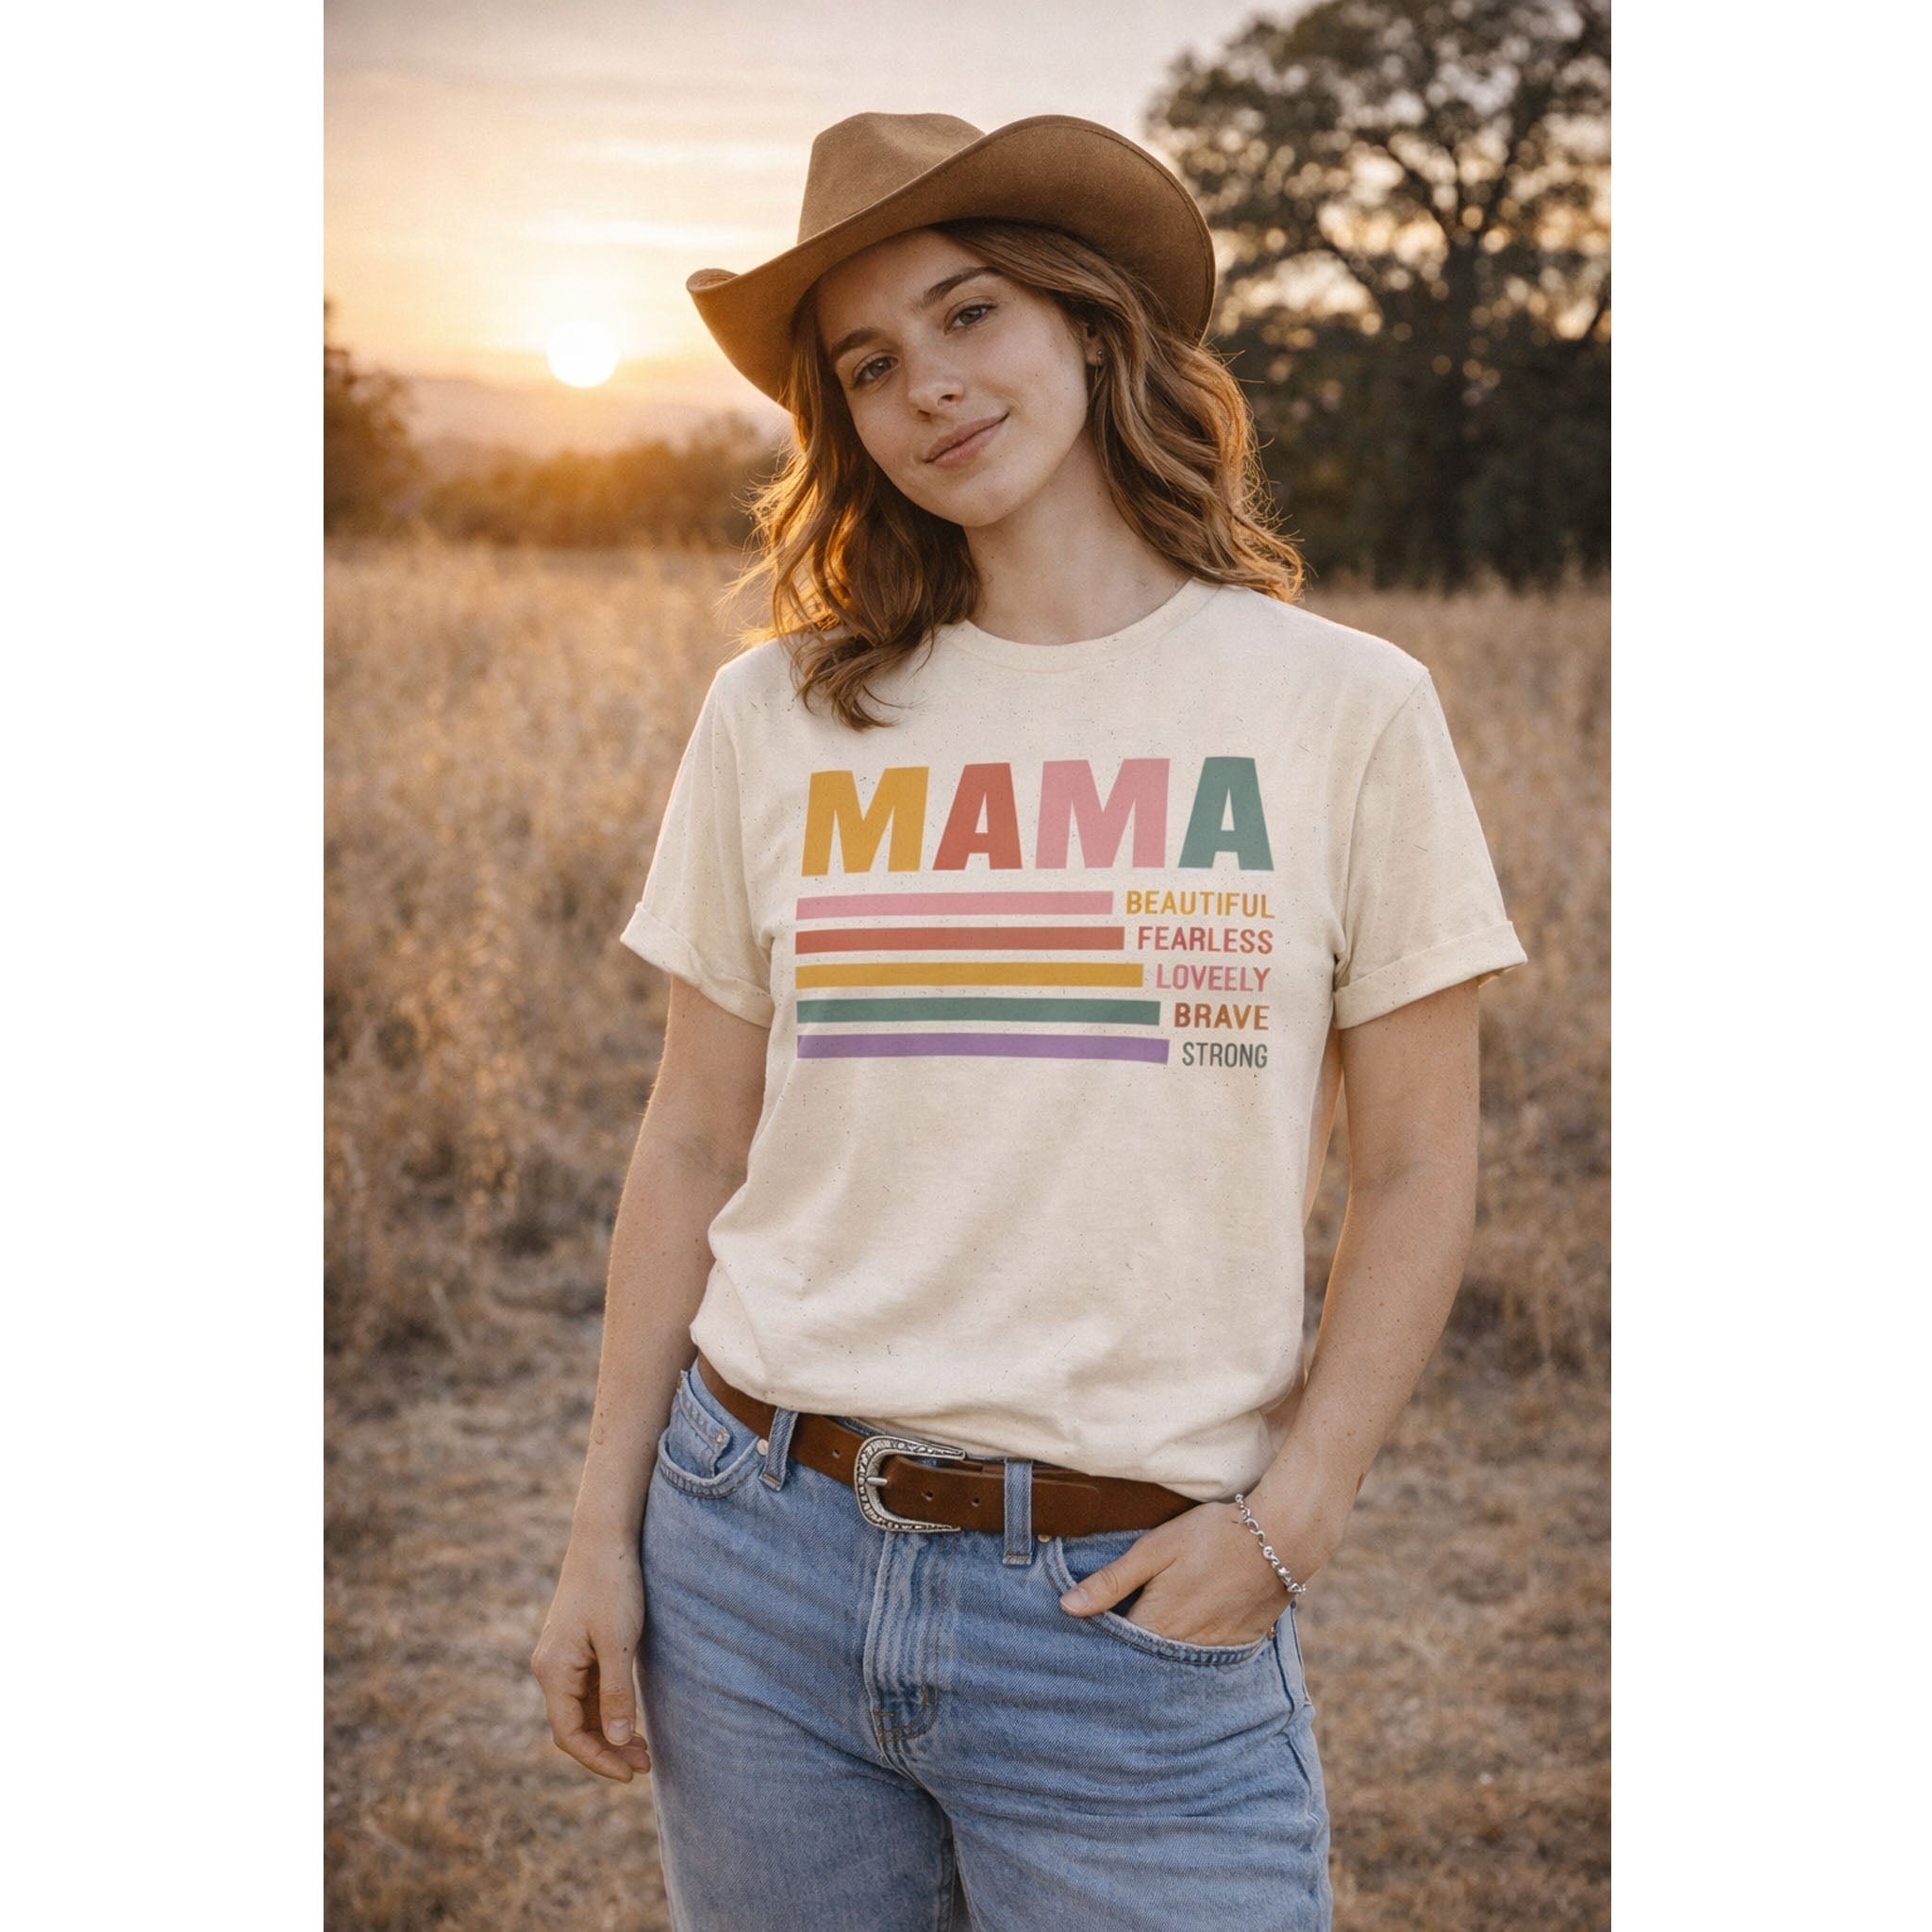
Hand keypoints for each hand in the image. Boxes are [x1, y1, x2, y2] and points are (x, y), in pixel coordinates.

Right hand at [531, 1535, 654, 1781]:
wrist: (606, 1535)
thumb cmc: (613, 1584)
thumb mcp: (619, 1642)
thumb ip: (616, 1693)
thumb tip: (614, 1742)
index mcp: (554, 1670)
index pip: (569, 1734)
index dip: (598, 1759)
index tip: (630, 1774)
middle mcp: (551, 1667)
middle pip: (574, 1725)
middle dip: (607, 1750)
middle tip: (645, 1765)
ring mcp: (563, 1656)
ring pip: (582, 1710)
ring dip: (609, 1731)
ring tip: (644, 1750)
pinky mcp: (578, 1645)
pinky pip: (589, 1690)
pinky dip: (609, 1709)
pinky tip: (631, 1717)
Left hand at [1057, 1493, 1340, 1647]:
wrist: (1279, 1538)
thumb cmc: (1211, 1536)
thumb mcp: (1153, 1550)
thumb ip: (1111, 1582)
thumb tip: (1066, 1607)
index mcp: (1157, 1626)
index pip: (1117, 1650)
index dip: (1101, 1645)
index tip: (1084, 1645)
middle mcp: (1184, 1648)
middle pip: (1147, 1662)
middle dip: (1130, 1657)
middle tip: (1113, 1647)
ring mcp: (1215, 1650)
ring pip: (1176, 1662)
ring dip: (1162, 1656)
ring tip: (1151, 1640)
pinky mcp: (1239, 1643)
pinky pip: (1208, 1658)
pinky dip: (1194, 1651)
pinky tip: (1189, 1635)